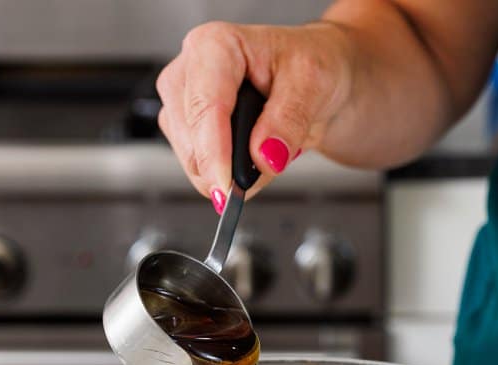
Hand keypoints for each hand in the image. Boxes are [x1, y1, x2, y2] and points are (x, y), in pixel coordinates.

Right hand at [156, 21, 353, 211]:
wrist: (314, 78)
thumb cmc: (311, 65)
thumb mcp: (313, 83)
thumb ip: (288, 120)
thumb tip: (264, 157)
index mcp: (215, 45)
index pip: (205, 106)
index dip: (214, 152)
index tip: (228, 186)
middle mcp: (190, 70)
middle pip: (192, 139)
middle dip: (229, 165)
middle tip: (273, 161)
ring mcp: (183, 102)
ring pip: (192, 161)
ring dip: (233, 171)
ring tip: (269, 148)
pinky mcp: (186, 130)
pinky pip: (201, 169)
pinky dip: (230, 174)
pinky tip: (254, 154)